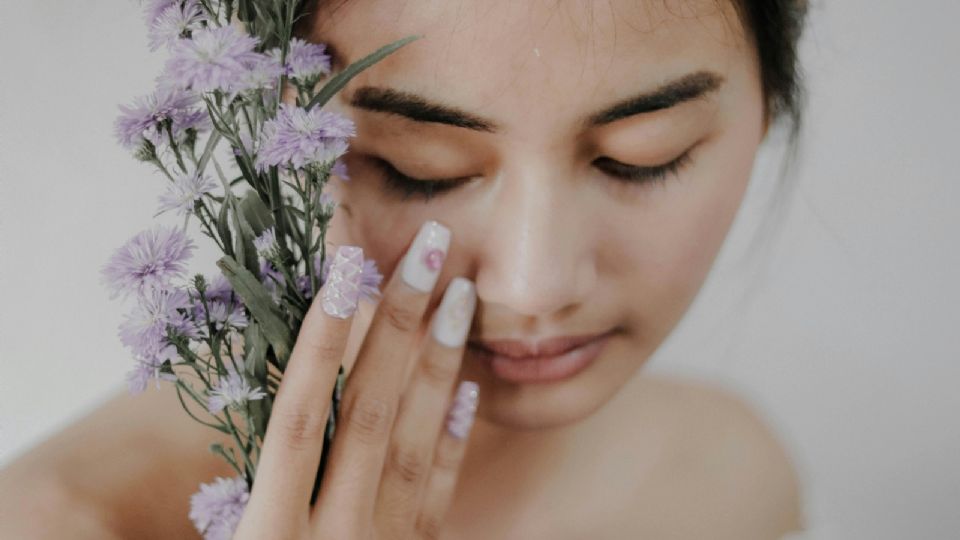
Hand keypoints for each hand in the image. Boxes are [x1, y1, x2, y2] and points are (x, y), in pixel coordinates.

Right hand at [233, 220, 479, 538]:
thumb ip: (247, 488)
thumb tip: (271, 403)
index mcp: (269, 535)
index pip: (296, 420)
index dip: (319, 341)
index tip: (344, 268)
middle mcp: (332, 537)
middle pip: (367, 414)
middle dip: (397, 324)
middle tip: (430, 247)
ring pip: (412, 445)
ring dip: (437, 364)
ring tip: (459, 296)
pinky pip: (436, 497)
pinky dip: (450, 442)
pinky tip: (466, 390)